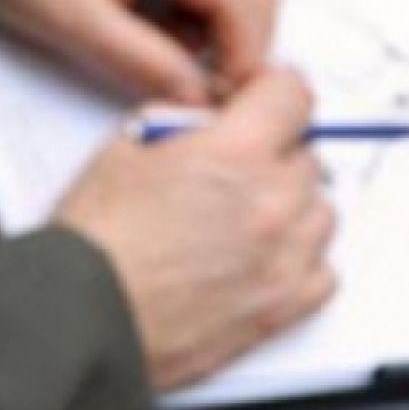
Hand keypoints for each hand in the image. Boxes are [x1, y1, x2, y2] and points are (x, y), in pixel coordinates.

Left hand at [0, 0, 277, 103]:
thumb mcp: (73, 24)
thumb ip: (143, 61)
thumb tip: (198, 97)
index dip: (247, 53)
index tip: (229, 100)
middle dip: (245, 39)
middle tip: (214, 89)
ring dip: (222, 25)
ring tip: (182, 65)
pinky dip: (196, 10)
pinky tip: (162, 36)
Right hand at [55, 69, 336, 391]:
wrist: (84, 318)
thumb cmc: (94, 244)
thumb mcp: (121, 150)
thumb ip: (176, 124)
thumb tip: (200, 122)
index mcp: (233, 154)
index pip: (292, 95)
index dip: (272, 91)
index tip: (262, 100)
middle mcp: (271, 204)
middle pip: (306, 156)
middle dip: (272, 152)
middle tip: (231, 167)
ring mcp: (282, 260)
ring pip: (321, 211)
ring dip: (290, 204)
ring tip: (243, 215)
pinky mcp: (280, 309)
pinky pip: (323, 271)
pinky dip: (301, 259)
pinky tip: (263, 256)